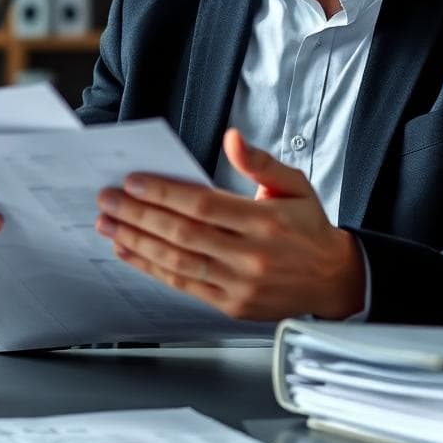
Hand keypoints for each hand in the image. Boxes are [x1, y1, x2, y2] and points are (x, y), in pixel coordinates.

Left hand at [94, 128, 364, 320]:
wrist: (333, 279)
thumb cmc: (308, 227)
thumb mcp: (294, 183)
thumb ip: (259, 161)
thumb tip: (232, 138)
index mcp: (264, 221)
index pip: (203, 204)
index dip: (163, 193)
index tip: (133, 182)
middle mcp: (251, 256)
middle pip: (183, 234)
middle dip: (139, 215)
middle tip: (108, 200)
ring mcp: (240, 285)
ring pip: (177, 262)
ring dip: (137, 242)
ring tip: (110, 224)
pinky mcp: (231, 305)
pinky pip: (184, 285)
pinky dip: (152, 269)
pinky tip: (130, 253)